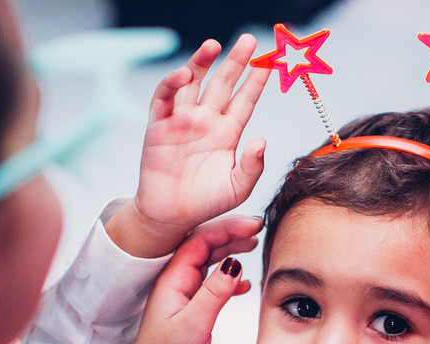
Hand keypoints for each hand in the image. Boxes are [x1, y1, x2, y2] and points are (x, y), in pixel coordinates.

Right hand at [106, 36, 270, 257]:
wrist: (171, 217)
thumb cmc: (206, 203)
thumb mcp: (237, 188)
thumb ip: (252, 166)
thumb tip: (262, 141)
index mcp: (228, 133)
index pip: (245, 100)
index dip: (256, 81)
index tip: (270, 62)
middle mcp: (206, 121)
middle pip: (223, 83)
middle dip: (236, 61)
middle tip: (249, 40)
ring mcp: (183, 120)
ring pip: (193, 83)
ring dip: (202, 62)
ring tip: (214, 45)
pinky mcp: (160, 125)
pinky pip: (165, 98)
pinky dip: (172, 83)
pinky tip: (183, 73)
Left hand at [115, 215, 259, 343]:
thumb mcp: (195, 323)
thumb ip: (215, 292)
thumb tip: (235, 262)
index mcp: (172, 280)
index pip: (200, 241)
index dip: (227, 228)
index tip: (254, 224)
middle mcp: (175, 284)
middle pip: (204, 247)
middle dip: (231, 235)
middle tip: (258, 230)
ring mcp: (181, 298)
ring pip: (208, 264)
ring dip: (230, 253)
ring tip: (254, 248)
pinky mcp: (188, 313)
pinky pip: (210, 285)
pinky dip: (228, 280)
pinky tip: (243, 285)